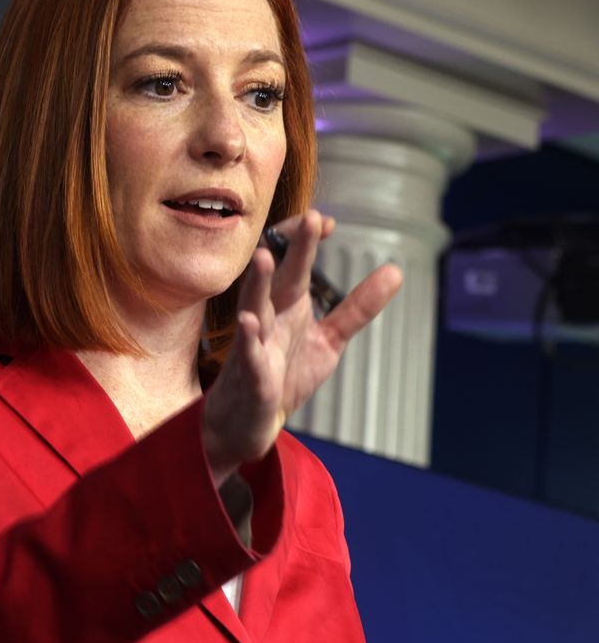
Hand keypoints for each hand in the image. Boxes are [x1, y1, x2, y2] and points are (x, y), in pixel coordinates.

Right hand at [202, 210, 403, 483]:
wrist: (247, 423)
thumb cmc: (282, 377)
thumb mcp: (328, 340)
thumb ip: (357, 307)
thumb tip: (395, 270)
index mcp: (286, 308)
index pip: (294, 266)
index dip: (307, 242)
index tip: (325, 220)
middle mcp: (268, 321)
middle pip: (279, 279)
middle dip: (292, 250)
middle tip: (310, 219)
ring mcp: (254, 348)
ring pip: (254, 310)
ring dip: (257, 284)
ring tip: (264, 257)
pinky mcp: (250, 378)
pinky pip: (247, 357)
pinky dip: (247, 341)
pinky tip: (247, 324)